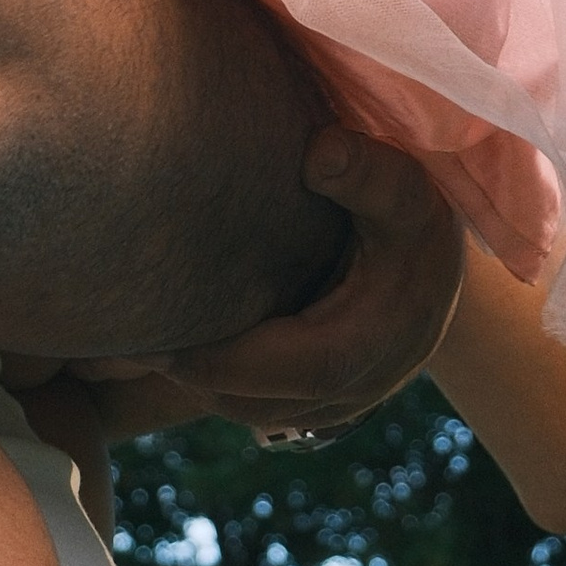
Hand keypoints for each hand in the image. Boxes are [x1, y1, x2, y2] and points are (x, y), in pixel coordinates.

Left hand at [139, 131, 465, 441]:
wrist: (440, 262)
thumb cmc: (417, 220)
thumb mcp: (407, 187)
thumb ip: (369, 170)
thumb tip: (319, 153)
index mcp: (375, 342)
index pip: (298, 368)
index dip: (228, 359)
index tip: (162, 337)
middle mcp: (359, 387)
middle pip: (258, 402)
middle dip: (192, 373)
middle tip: (125, 334)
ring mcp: (340, 406)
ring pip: (251, 412)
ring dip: (197, 381)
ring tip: (139, 336)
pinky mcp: (319, 405)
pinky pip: (256, 408)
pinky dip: (214, 382)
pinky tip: (174, 340)